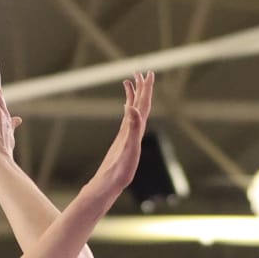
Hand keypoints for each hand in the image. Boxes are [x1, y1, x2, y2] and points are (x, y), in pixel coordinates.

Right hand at [69, 72, 153, 211]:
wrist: (110, 186)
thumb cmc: (119, 172)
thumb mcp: (127, 149)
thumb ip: (132, 129)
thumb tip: (134, 108)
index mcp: (137, 131)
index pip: (143, 105)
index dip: (147, 89)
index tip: (149, 74)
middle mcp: (135, 131)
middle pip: (141, 105)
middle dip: (143, 88)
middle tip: (143, 71)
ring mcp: (128, 135)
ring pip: (134, 109)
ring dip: (135, 95)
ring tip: (132, 79)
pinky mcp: (122, 140)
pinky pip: (127, 118)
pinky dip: (127, 107)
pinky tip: (126, 103)